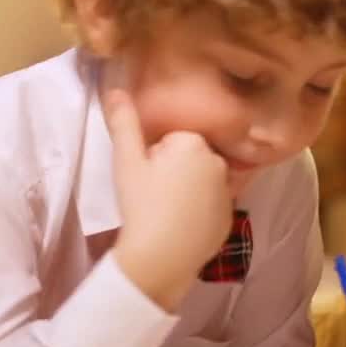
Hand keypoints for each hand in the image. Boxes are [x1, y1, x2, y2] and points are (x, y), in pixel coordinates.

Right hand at [104, 87, 232, 310]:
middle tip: (152, 193)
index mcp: (195, 144)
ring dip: (187, 189)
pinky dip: (198, 211)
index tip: (146, 175)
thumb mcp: (126, 161)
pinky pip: (211, 205)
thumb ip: (123, 123)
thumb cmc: (141, 204)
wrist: (160, 258)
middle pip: (189, 158)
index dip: (154, 155)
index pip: (172, 139)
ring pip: (201, 181)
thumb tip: (116, 89)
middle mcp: (219, 162)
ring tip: (165, 210)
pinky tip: (180, 225)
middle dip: (172, 169)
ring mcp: (228, 191)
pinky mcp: (229, 217)